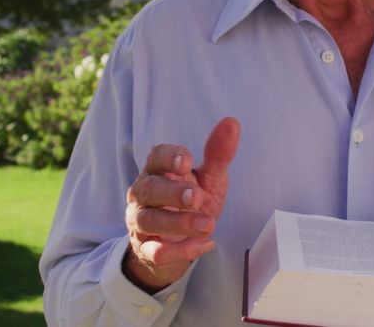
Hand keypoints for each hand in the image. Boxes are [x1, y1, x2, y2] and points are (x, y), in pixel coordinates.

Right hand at [123, 117, 240, 290]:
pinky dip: (178, 251)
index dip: (169, 157)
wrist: (177, 244)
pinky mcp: (145, 249)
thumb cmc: (191, 202)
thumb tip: (232, 122)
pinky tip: (204, 245)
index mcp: (158, 170)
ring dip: (178, 223)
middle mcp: (143, 194)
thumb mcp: (209, 179)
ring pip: (149, 220)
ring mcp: (141, 222)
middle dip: (173, 192)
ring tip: (208, 225)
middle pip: (149, 189)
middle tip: (198, 197)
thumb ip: (218, 154)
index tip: (187, 162)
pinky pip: (154, 252)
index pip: (155, 157)